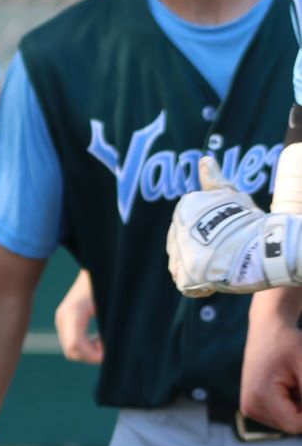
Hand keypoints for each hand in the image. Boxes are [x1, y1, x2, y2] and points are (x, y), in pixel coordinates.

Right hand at [54, 271, 102, 364]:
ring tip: (104, 341)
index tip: (109, 353)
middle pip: (71, 352)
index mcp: (74, 313)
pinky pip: (71, 343)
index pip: (76, 346)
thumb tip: (109, 352)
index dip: (93, 356)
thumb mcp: (111, 308)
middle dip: (91, 356)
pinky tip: (98, 338)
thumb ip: (109, 331)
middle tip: (109, 347)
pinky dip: (85, 347)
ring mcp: (61, 319)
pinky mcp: (63, 321)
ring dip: (88, 352)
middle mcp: (62, 317)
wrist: (100, 266)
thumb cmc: (109, 285)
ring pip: (70, 350)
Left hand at [166, 156, 284, 296]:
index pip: (185, 229)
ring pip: (182, 266)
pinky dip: (202, 286)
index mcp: (184, 208)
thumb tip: (205, 159)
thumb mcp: (232, 197)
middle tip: (225, 256)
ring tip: (222, 266)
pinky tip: (217, 280)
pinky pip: (187, 285)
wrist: (269, 246)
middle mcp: (177, 228)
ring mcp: (180, 252)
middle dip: (201, 254)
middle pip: (182, 248)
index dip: (205, 238)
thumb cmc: (253, 221)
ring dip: (200, 270)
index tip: (224, 241)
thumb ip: (214, 181)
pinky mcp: (186, 275)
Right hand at [242, 292, 301, 432]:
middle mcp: (250, 406)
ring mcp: (250, 407)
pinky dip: (294, 404)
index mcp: (258, 398)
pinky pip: (283, 416)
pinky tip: (289, 385)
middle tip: (300, 380)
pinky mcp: (254, 405)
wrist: (267, 328)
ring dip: (300, 406)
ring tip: (295, 381)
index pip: (296, 425)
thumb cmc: (287, 343)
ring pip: (289, 422)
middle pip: (292, 425)